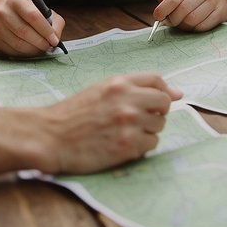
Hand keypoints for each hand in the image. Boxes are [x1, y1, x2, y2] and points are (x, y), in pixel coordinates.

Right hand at [0, 0, 66, 56]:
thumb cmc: (24, 8)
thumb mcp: (40, 7)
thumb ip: (53, 21)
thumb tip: (56, 38)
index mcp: (17, 0)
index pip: (33, 16)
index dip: (46, 30)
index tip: (54, 40)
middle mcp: (3, 11)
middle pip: (24, 32)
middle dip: (40, 43)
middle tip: (48, 46)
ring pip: (17, 44)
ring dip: (33, 50)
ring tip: (40, 49)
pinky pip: (10, 50)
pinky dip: (23, 53)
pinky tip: (29, 50)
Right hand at [41, 73, 183, 174]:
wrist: (49, 137)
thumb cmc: (72, 114)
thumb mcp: (100, 90)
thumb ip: (133, 88)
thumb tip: (176, 93)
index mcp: (119, 83)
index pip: (157, 80)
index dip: (162, 91)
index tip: (159, 101)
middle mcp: (127, 100)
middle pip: (164, 103)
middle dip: (156, 112)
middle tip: (138, 120)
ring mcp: (129, 124)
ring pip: (159, 125)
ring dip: (147, 131)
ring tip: (125, 133)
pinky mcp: (128, 146)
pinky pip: (152, 144)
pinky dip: (141, 146)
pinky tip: (122, 145)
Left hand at [153, 0, 226, 31]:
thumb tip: (158, 10)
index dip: (163, 9)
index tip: (157, 16)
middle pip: (183, 11)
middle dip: (174, 20)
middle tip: (171, 22)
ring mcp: (214, 2)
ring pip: (193, 20)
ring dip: (184, 26)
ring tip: (182, 23)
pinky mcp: (220, 13)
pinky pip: (203, 27)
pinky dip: (194, 29)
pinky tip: (193, 25)